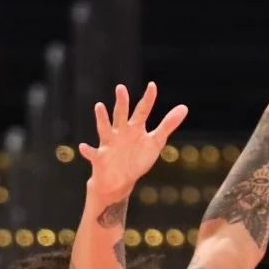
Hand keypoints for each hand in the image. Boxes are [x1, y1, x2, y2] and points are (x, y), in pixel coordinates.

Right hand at [79, 83, 188, 203]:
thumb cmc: (137, 159)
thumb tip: (184, 107)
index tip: (152, 85)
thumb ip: (168, 124)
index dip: (148, 99)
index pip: (142, 110)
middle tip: (121, 88)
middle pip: (121, 115)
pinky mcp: (100, 158)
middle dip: (122, 103)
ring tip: (99, 107)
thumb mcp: (155, 142)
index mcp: (135, 128)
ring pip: (105, 128)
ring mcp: (109, 144)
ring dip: (102, 118)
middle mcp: (121, 132)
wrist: (120, 182)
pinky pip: (93, 153)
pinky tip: (83, 147)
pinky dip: (88, 150)